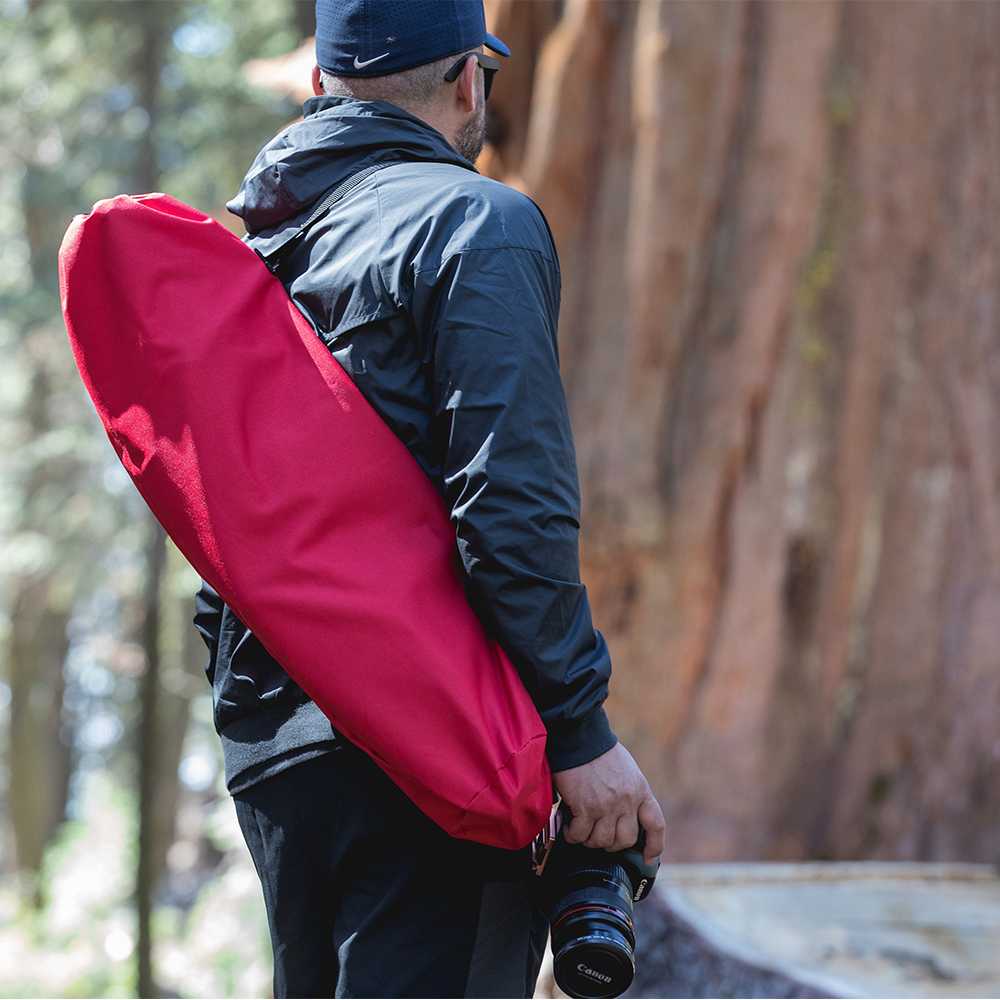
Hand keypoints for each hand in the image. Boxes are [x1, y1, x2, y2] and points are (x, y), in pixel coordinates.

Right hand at [552, 742, 664, 864]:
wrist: (578, 737)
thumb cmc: (598, 751)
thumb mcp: (626, 770)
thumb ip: (629, 792)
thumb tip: (623, 815)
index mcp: (640, 789)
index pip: (655, 825)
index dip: (654, 846)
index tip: (648, 857)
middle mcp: (627, 800)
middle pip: (625, 840)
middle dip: (611, 843)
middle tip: (598, 834)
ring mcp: (607, 805)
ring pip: (602, 841)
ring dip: (589, 839)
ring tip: (580, 829)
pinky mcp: (586, 807)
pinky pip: (580, 835)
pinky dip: (572, 835)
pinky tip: (568, 827)